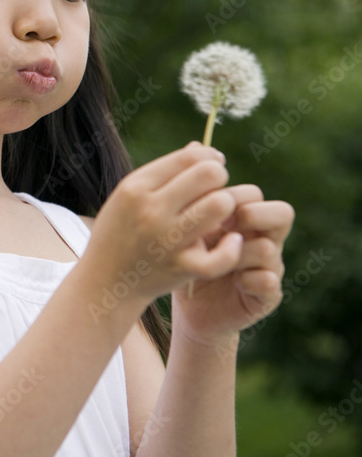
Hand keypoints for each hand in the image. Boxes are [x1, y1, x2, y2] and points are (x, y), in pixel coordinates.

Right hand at [85, 141, 240, 303]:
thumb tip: (200, 148)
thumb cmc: (120, 232)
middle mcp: (151, 210)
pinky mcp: (182, 268)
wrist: (105, 281)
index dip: (209, 158)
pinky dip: (232, 247)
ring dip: (226, 206)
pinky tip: (229, 242)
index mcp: (135, 188)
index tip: (212, 166)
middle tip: (214, 191)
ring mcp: (167, 240)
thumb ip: (163, 171)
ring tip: (220, 214)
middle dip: (219, 179)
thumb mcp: (128, 196)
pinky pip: (223, 255)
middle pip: (209, 174)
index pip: (188, 157)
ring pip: (220, 204)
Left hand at [171, 183, 294, 345]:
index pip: (255, 194)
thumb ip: (193, 203)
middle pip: (282, 213)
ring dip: (238, 252)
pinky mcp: (267, 297)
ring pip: (268, 247)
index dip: (233, 196)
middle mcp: (264, 241)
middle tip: (224, 228)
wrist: (189, 309)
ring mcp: (269, 269)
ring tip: (215, 261)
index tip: (205, 208)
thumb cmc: (186, 262)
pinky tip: (227, 281)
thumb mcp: (186, 231)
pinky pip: (269, 281)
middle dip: (251, 215)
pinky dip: (248, 279)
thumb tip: (193, 158)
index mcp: (245, 221)